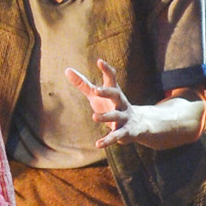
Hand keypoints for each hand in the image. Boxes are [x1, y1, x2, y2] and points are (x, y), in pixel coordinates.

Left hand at [65, 65, 205, 149]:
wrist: (139, 124)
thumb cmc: (112, 105)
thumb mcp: (97, 95)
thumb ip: (83, 84)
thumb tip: (67, 70)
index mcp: (114, 92)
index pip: (111, 78)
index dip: (106, 70)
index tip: (99, 61)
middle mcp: (121, 103)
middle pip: (116, 94)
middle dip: (107, 92)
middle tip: (95, 90)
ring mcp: (124, 117)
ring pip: (116, 115)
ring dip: (106, 116)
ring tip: (94, 117)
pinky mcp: (126, 132)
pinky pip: (117, 136)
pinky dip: (108, 140)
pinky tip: (98, 144)